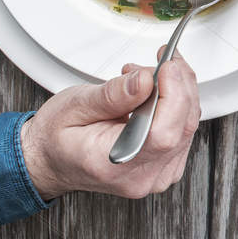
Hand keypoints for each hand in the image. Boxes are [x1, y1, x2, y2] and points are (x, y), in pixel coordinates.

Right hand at [20, 52, 201, 200]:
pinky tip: (157, 93)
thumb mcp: (74, 106)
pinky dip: (176, 106)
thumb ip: (112, 95)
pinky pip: (184, 132)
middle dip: (177, 85)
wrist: (50, 159)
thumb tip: (146, 80)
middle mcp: (142, 177)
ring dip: (177, 92)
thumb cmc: (56, 137)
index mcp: (113, 165)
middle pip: (181, 127)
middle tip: (160, 61)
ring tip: (146, 77)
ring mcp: (157, 175)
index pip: (163, 134)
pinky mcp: (165, 166)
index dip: (174, 95)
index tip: (168, 66)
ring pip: (187, 126)